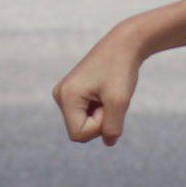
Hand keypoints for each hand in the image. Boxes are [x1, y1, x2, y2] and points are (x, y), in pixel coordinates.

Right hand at [52, 25, 141, 145]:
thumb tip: (109, 142)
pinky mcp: (74, 92)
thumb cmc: (121, 70)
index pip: (79, 135)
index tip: (110, 104)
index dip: (100, 127)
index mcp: (66, 97)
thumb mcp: (119, 101)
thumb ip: (112, 127)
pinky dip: (102, 108)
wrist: (125, 44)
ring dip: (102, 114)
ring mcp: (65, 94)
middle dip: (100, 121)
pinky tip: (106, 92)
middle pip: (80, 130)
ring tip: (108, 92)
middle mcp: (60, 95)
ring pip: (85, 123)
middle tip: (111, 97)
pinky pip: (88, 114)